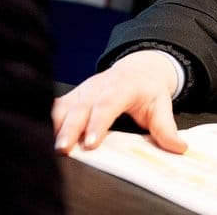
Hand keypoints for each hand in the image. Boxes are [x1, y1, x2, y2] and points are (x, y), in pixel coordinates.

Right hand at [52, 50, 187, 154]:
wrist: (138, 68)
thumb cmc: (148, 89)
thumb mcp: (162, 105)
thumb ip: (167, 127)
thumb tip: (179, 148)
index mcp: (122, 86)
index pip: (108, 104)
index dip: (98, 123)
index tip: (91, 143)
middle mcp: (98, 86)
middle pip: (81, 106)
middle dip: (70, 128)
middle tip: (63, 148)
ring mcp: (83, 90)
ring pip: (64, 105)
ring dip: (54, 125)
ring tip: (48, 146)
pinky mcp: (73, 96)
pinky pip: (56, 105)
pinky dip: (46, 118)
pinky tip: (37, 132)